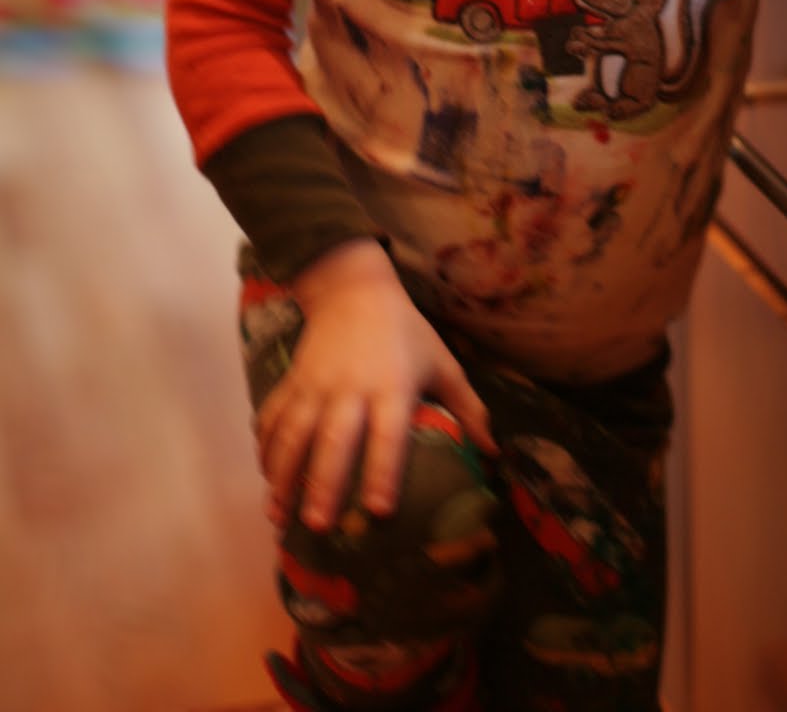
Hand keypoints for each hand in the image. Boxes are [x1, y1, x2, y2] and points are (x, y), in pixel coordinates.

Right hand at [255, 239, 495, 529]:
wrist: (354, 289)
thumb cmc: (406, 332)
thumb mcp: (442, 363)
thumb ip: (468, 408)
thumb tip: (494, 453)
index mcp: (392, 386)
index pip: (388, 435)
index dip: (383, 472)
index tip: (379, 510)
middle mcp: (350, 388)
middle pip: (333, 439)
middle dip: (323, 483)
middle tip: (318, 525)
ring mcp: (315, 384)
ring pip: (294, 432)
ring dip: (283, 475)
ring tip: (279, 515)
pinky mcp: (292, 379)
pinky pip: (273, 416)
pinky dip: (265, 446)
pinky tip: (265, 477)